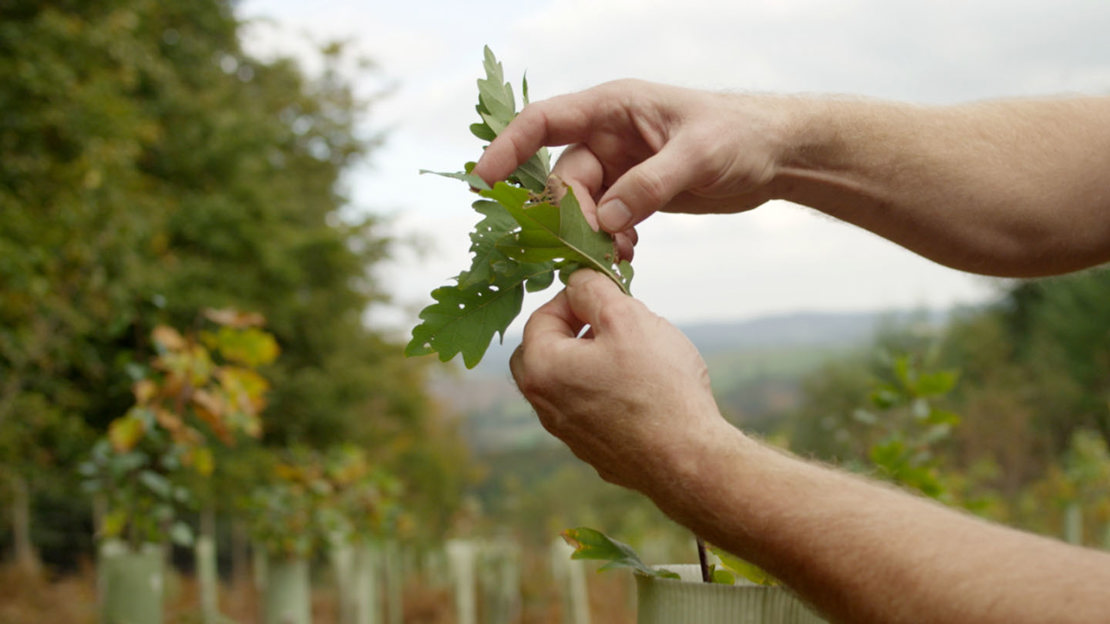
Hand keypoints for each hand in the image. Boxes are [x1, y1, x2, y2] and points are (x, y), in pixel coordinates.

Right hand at [473, 80, 794, 235]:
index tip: (485, 179)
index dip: (509, 147)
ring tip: (620, 252)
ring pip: (581, 204)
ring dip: (592, 233)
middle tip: (597, 245)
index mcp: (613, 108)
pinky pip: (602, 219)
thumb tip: (605, 220)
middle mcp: (607, 134)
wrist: (772, 153)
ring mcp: (618, 164)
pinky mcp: (632, 191)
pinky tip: (628, 251)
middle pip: (564, 178)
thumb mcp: (697, 156)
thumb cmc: (738, 135)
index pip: (544, 122)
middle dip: (572, 215)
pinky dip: (608, 238)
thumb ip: (650, 186)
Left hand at [509, 269, 729, 492]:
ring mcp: (568, 433)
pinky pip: (590, 408)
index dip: (575, 297)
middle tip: (614, 322)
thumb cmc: (658, 386)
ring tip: (634, 352)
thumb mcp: (626, 317)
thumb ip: (593, 290)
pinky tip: (643, 389)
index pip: (542, 316)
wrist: (689, 460)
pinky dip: (607, 391)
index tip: (608, 295)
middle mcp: (544, 405)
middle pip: (545, 351)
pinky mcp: (594, 451)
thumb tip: (577, 281)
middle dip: (575, 329)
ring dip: (592, 359)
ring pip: (569, 380)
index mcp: (540, 369)